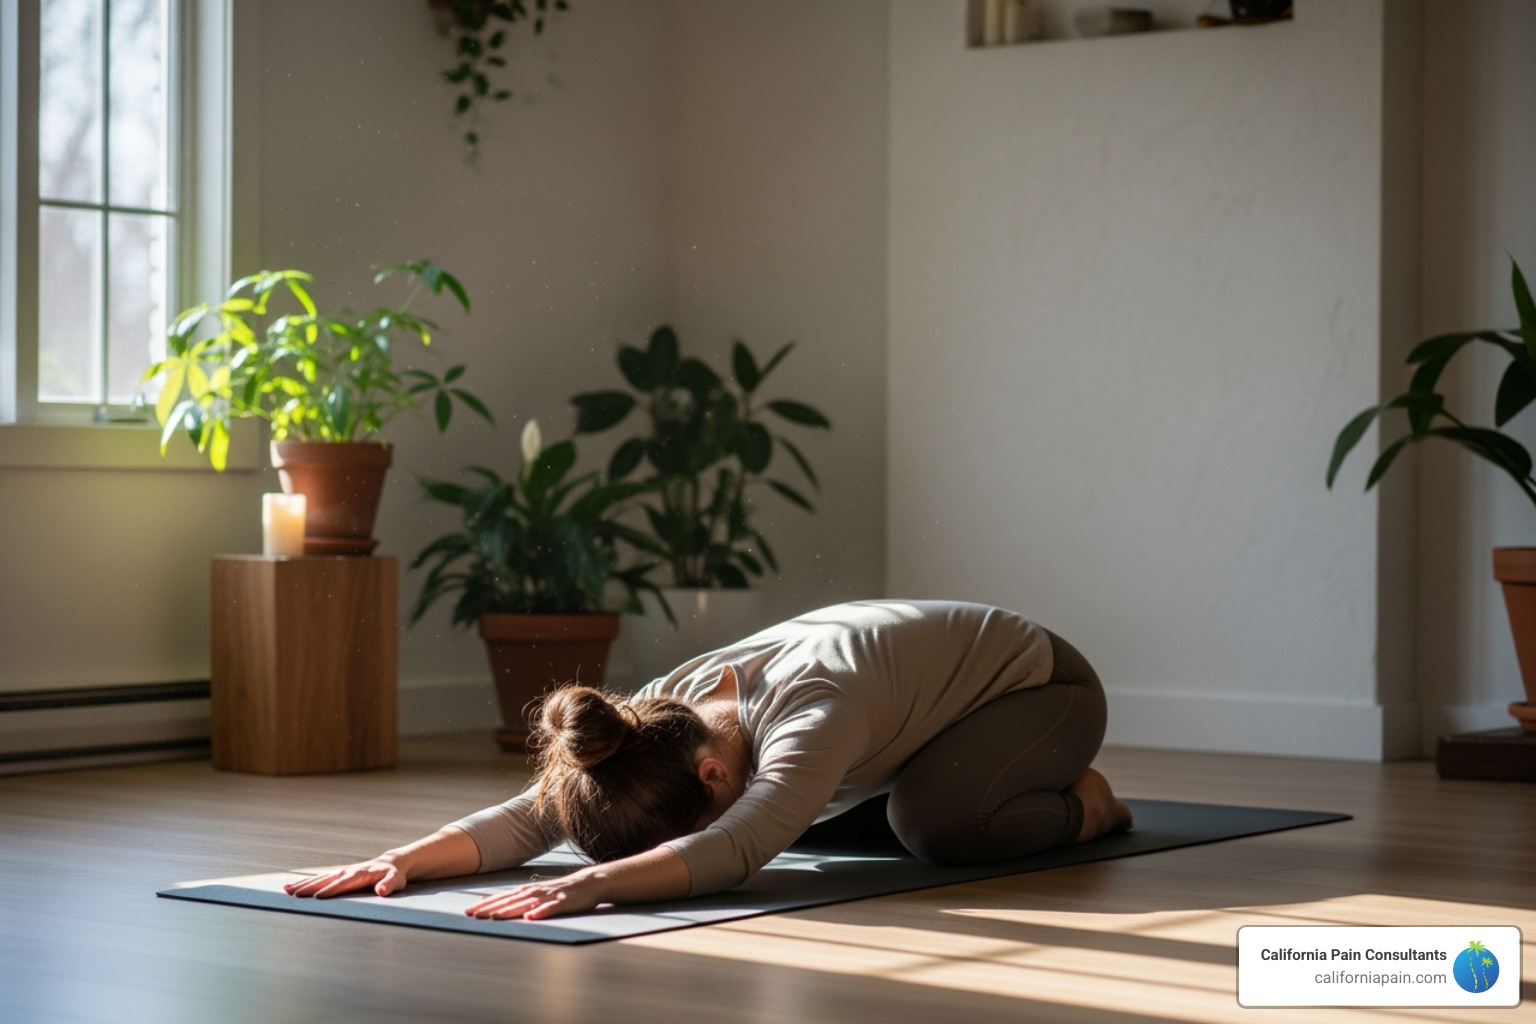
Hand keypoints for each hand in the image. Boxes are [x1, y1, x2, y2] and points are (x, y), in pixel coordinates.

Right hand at [283, 856, 406, 898]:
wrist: (391, 864)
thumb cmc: (394, 875)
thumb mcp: (396, 880)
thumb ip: (389, 885)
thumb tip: (381, 890)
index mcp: (360, 874)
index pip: (343, 884)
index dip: (331, 890)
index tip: (318, 897)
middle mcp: (347, 871)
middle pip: (326, 880)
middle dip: (310, 887)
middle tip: (293, 895)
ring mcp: (340, 872)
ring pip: (318, 878)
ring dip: (302, 884)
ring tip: (286, 890)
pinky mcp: (337, 875)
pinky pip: (318, 879)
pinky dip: (304, 882)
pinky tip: (291, 888)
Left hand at [464, 870, 605, 920]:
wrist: (589, 883)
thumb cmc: (559, 890)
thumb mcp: (533, 892)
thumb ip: (512, 897)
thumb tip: (486, 900)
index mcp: (526, 891)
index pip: (501, 898)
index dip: (484, 905)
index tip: (467, 912)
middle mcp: (534, 892)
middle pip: (509, 901)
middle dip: (490, 908)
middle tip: (473, 915)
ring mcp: (549, 896)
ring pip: (526, 904)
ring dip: (510, 910)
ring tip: (495, 917)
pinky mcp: (563, 902)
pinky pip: (551, 908)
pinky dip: (540, 912)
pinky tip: (531, 917)